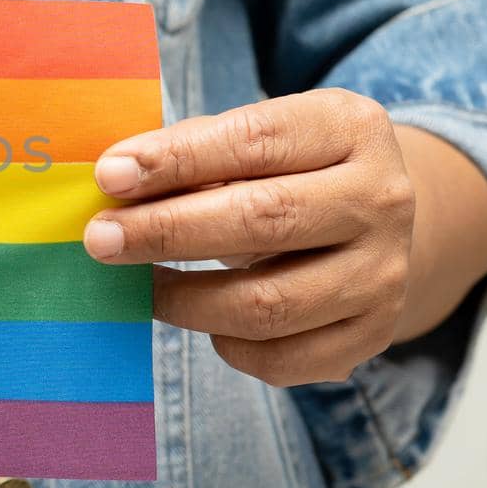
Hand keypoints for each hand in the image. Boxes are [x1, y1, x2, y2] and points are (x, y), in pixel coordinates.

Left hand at [83, 89, 416, 386]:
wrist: (371, 224)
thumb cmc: (288, 171)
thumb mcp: (257, 139)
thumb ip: (194, 150)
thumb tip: (116, 182)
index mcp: (350, 128)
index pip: (255, 140)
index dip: (176, 159)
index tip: (109, 176)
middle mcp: (382, 199)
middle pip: (263, 220)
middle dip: (167, 231)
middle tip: (101, 239)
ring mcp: (384, 274)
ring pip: (267, 304)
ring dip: (184, 299)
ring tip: (141, 284)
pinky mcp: (371, 335)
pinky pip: (281, 359)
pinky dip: (225, 344)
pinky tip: (200, 317)